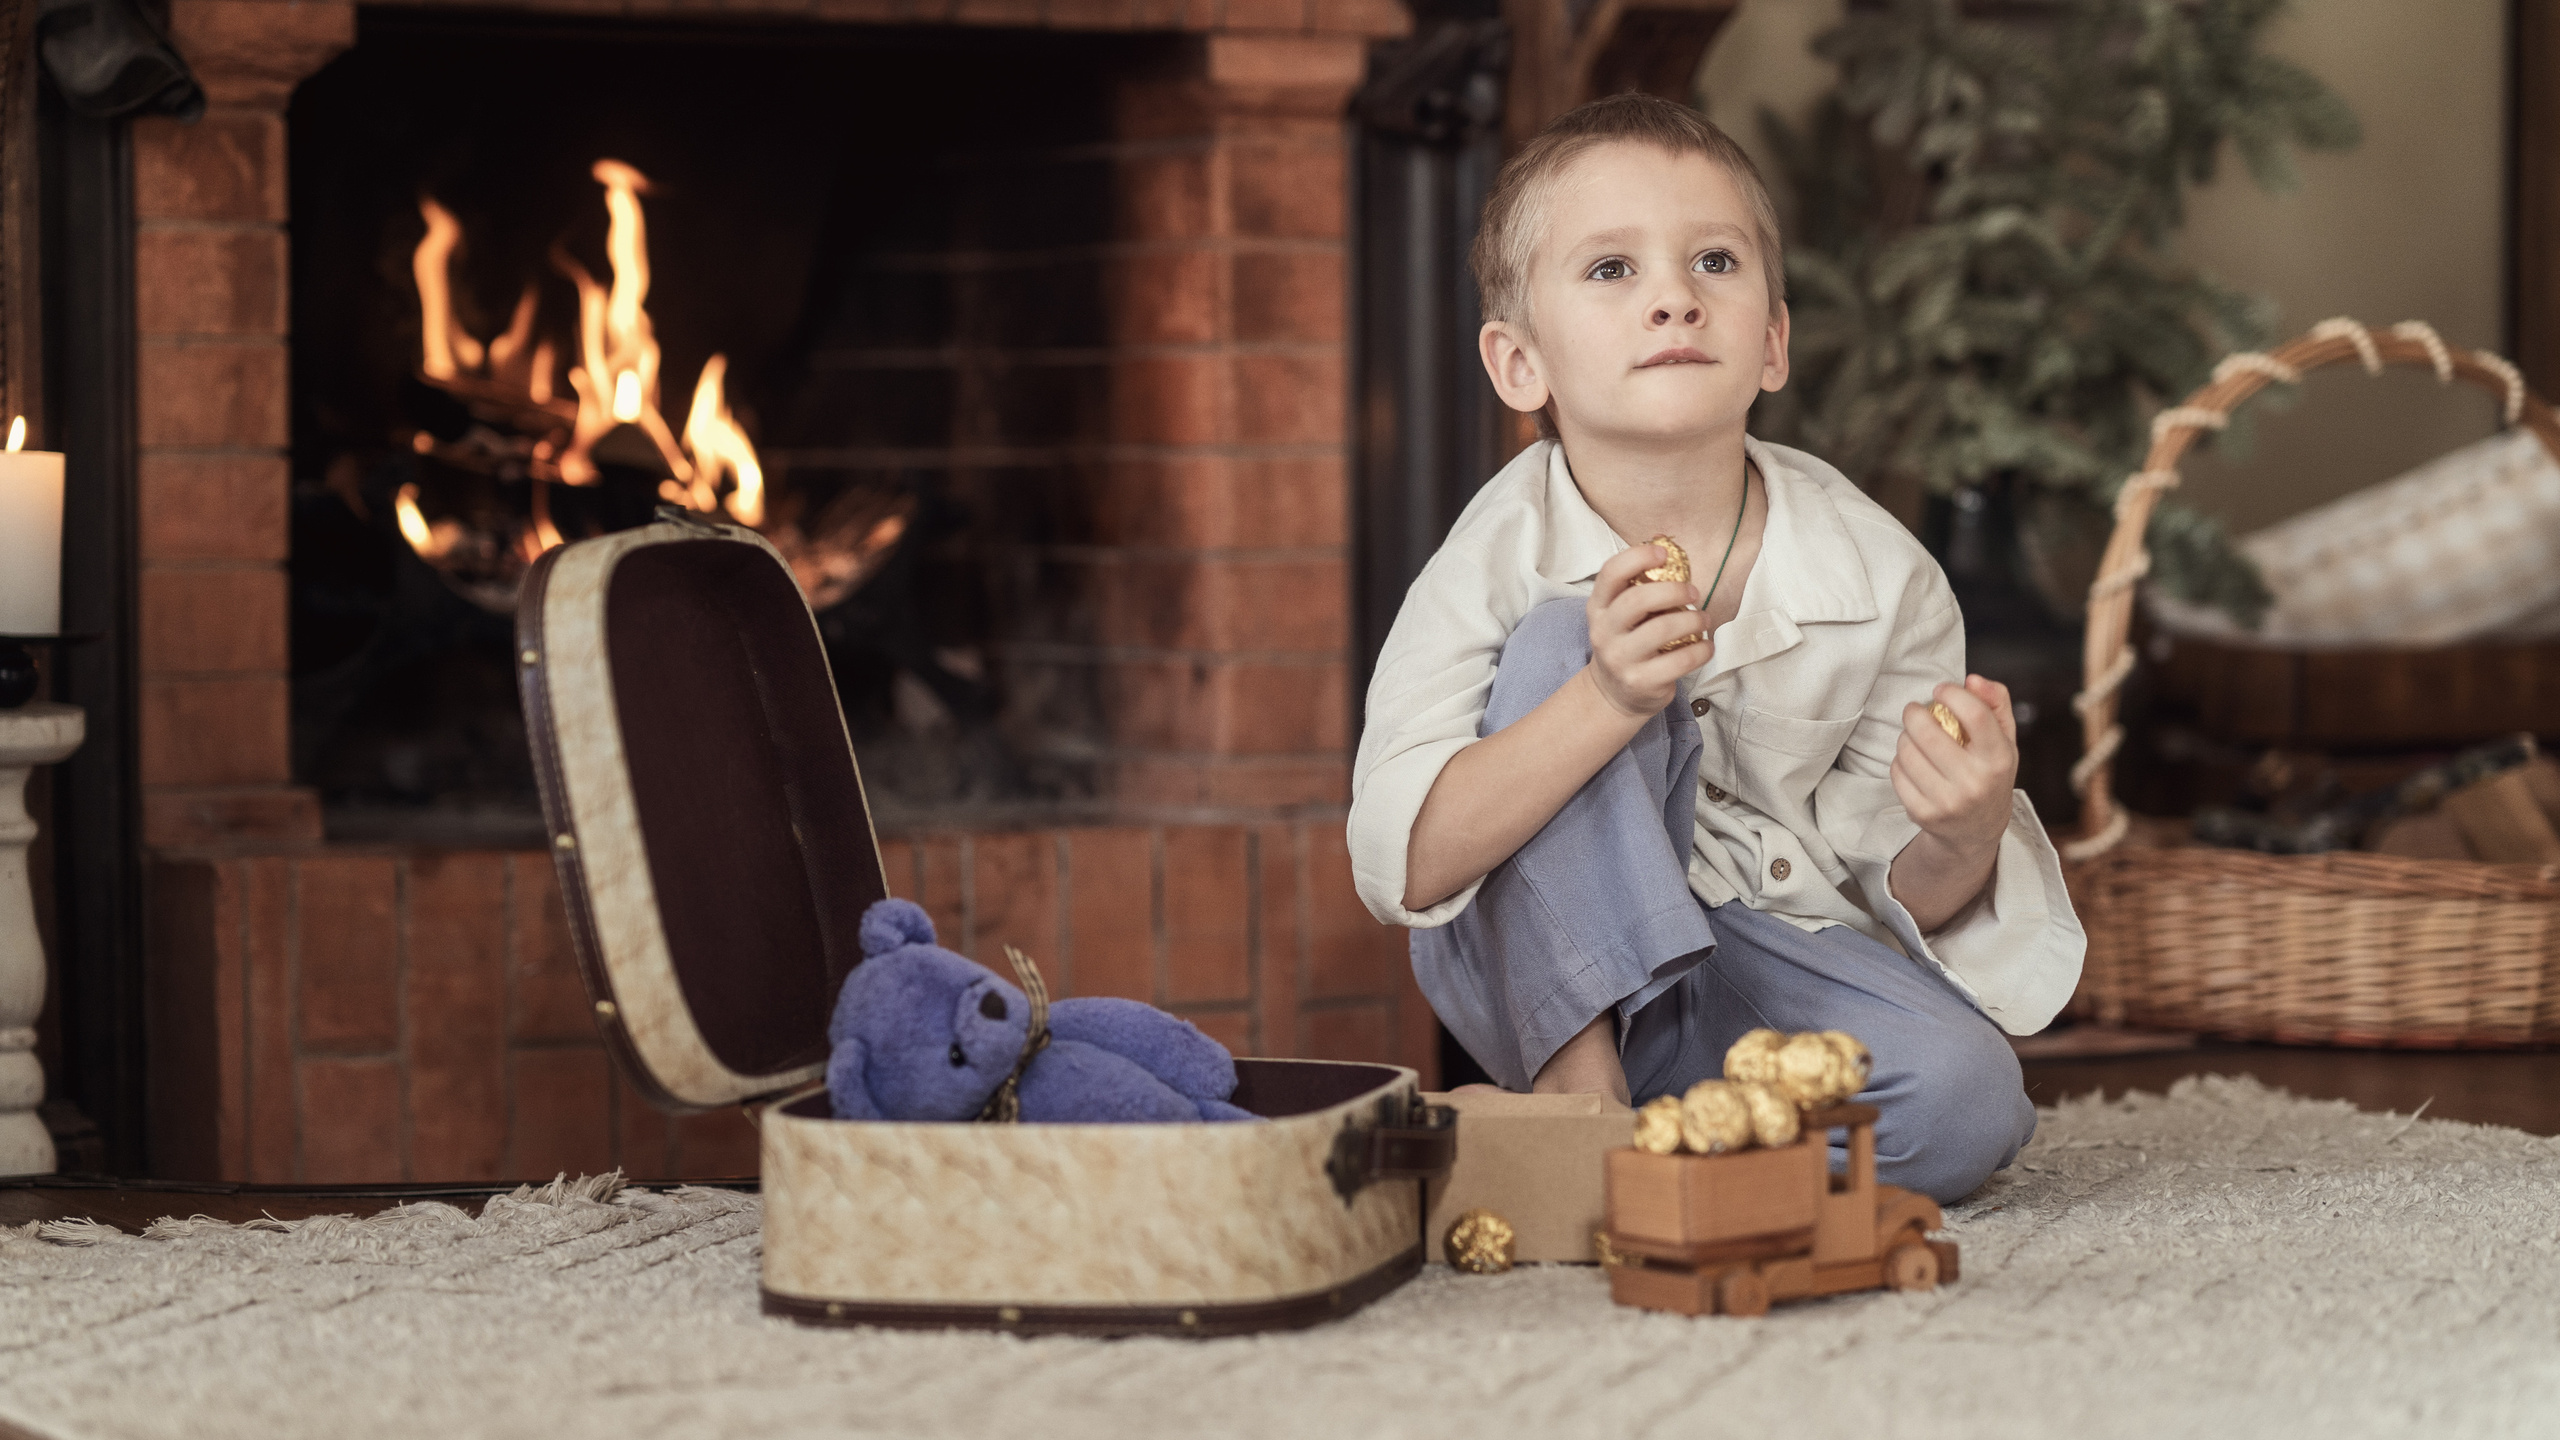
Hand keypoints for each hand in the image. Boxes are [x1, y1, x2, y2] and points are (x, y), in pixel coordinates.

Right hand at [1583, 542, 1714, 717]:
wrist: (1614, 694)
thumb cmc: (1627, 643)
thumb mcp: (1621, 615)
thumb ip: (1639, 588)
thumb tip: (1669, 548)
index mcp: (1599, 607)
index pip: (1610, 573)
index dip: (1637, 557)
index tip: (1664, 554)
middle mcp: (1604, 632)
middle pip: (1638, 599)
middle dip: (1673, 590)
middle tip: (1693, 592)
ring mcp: (1621, 659)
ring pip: (1662, 629)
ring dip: (1692, 619)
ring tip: (1703, 619)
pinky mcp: (1642, 681)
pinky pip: (1680, 661)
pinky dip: (1701, 650)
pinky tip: (1705, 646)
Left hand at [1891, 675, 2018, 857]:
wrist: (1977, 831)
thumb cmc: (1989, 774)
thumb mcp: (2004, 740)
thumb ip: (1996, 702)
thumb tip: (1972, 680)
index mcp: (1999, 759)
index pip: (1975, 714)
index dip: (1952, 694)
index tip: (1941, 689)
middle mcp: (1975, 782)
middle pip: (1929, 732)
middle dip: (1915, 713)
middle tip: (1915, 710)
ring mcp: (1947, 801)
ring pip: (1907, 751)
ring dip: (1905, 737)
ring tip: (1915, 737)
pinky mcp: (1923, 813)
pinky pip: (1897, 772)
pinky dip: (1900, 761)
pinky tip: (1912, 762)